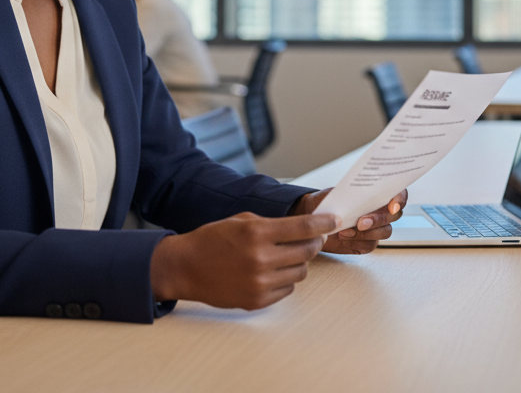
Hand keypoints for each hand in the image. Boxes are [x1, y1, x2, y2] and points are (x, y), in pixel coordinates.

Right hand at [150, 211, 339, 309]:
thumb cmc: (212, 240)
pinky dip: (284, 280)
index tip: (334, 221)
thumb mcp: (241, 220)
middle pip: (307, 251)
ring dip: (298, 262)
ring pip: (300, 272)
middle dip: (314, 242)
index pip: (303, 227)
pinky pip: (287, 290)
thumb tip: (303, 227)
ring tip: (283, 256)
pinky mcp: (257, 300)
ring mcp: (260, 282)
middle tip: (312, 238)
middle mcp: (261, 258)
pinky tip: (271, 272)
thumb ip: (272, 223)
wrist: (185, 267)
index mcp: (257, 233)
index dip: (323, 223)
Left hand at [289, 189, 407, 254]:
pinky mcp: (365, 242)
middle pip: (394, 215)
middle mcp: (379, 211)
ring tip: (347, 230)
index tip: (392, 205)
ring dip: (368, 232)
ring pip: (385, 232)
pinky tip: (344, 235)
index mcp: (376, 193)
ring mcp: (374, 228)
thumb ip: (350, 194)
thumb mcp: (335, 193)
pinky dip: (358, 241)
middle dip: (379, 219)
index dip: (400, 199)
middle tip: (361, 222)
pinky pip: (370, 245)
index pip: (398, 194)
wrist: (312, 219)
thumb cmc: (325, 202)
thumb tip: (358, 196)